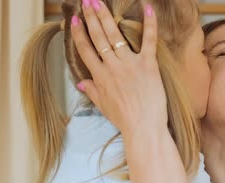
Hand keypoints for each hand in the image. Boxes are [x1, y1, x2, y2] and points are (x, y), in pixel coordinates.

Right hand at [71, 0, 166, 142]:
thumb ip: (92, 91)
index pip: (85, 49)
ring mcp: (129, 64)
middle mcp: (112, 66)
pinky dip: (149, 23)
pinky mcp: (148, 64)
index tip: (75, 19)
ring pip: (115, 34)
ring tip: (99, 2)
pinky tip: (148, 7)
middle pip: (98, 37)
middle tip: (87, 1)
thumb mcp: (103, 106)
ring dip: (106, 16)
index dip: (79, 33)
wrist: (143, 127)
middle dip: (91, 17)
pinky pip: (148, 40)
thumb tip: (81, 83)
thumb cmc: (124, 120)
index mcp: (99, 76)